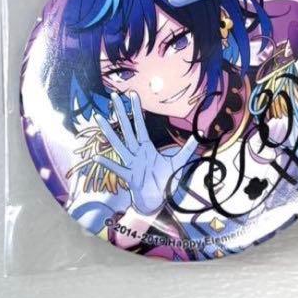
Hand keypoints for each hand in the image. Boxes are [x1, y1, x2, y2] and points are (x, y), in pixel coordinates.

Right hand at [93, 92, 197, 215]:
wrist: (157, 202)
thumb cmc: (165, 182)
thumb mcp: (179, 163)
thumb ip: (188, 148)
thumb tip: (200, 134)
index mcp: (147, 148)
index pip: (141, 126)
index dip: (136, 110)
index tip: (132, 94)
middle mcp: (137, 153)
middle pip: (127, 129)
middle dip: (121, 113)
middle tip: (113, 96)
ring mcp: (131, 164)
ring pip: (119, 144)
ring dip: (109, 131)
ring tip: (99, 118)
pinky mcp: (129, 177)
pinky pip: (117, 169)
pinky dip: (108, 163)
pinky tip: (97, 157)